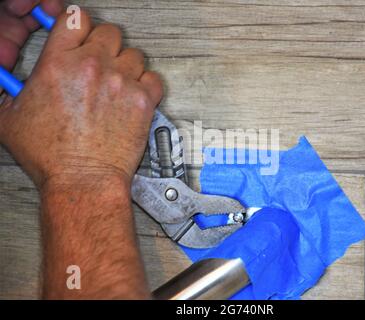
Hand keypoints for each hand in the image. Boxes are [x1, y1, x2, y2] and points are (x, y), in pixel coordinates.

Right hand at [0, 9, 162, 190]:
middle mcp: (92, 66)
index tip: (81, 35)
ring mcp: (121, 82)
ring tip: (117, 85)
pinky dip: (147, 84)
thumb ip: (9, 91)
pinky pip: (153, 78)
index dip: (79, 25)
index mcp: (58, 63)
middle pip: (109, 32)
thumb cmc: (51, 156)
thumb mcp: (9, 118)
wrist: (83, 180)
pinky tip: (134, 96)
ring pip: (134, 54)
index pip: (75, 17)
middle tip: (100, 65)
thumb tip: (10, 83)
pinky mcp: (142, 100)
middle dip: (104, 46)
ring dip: (126, 67)